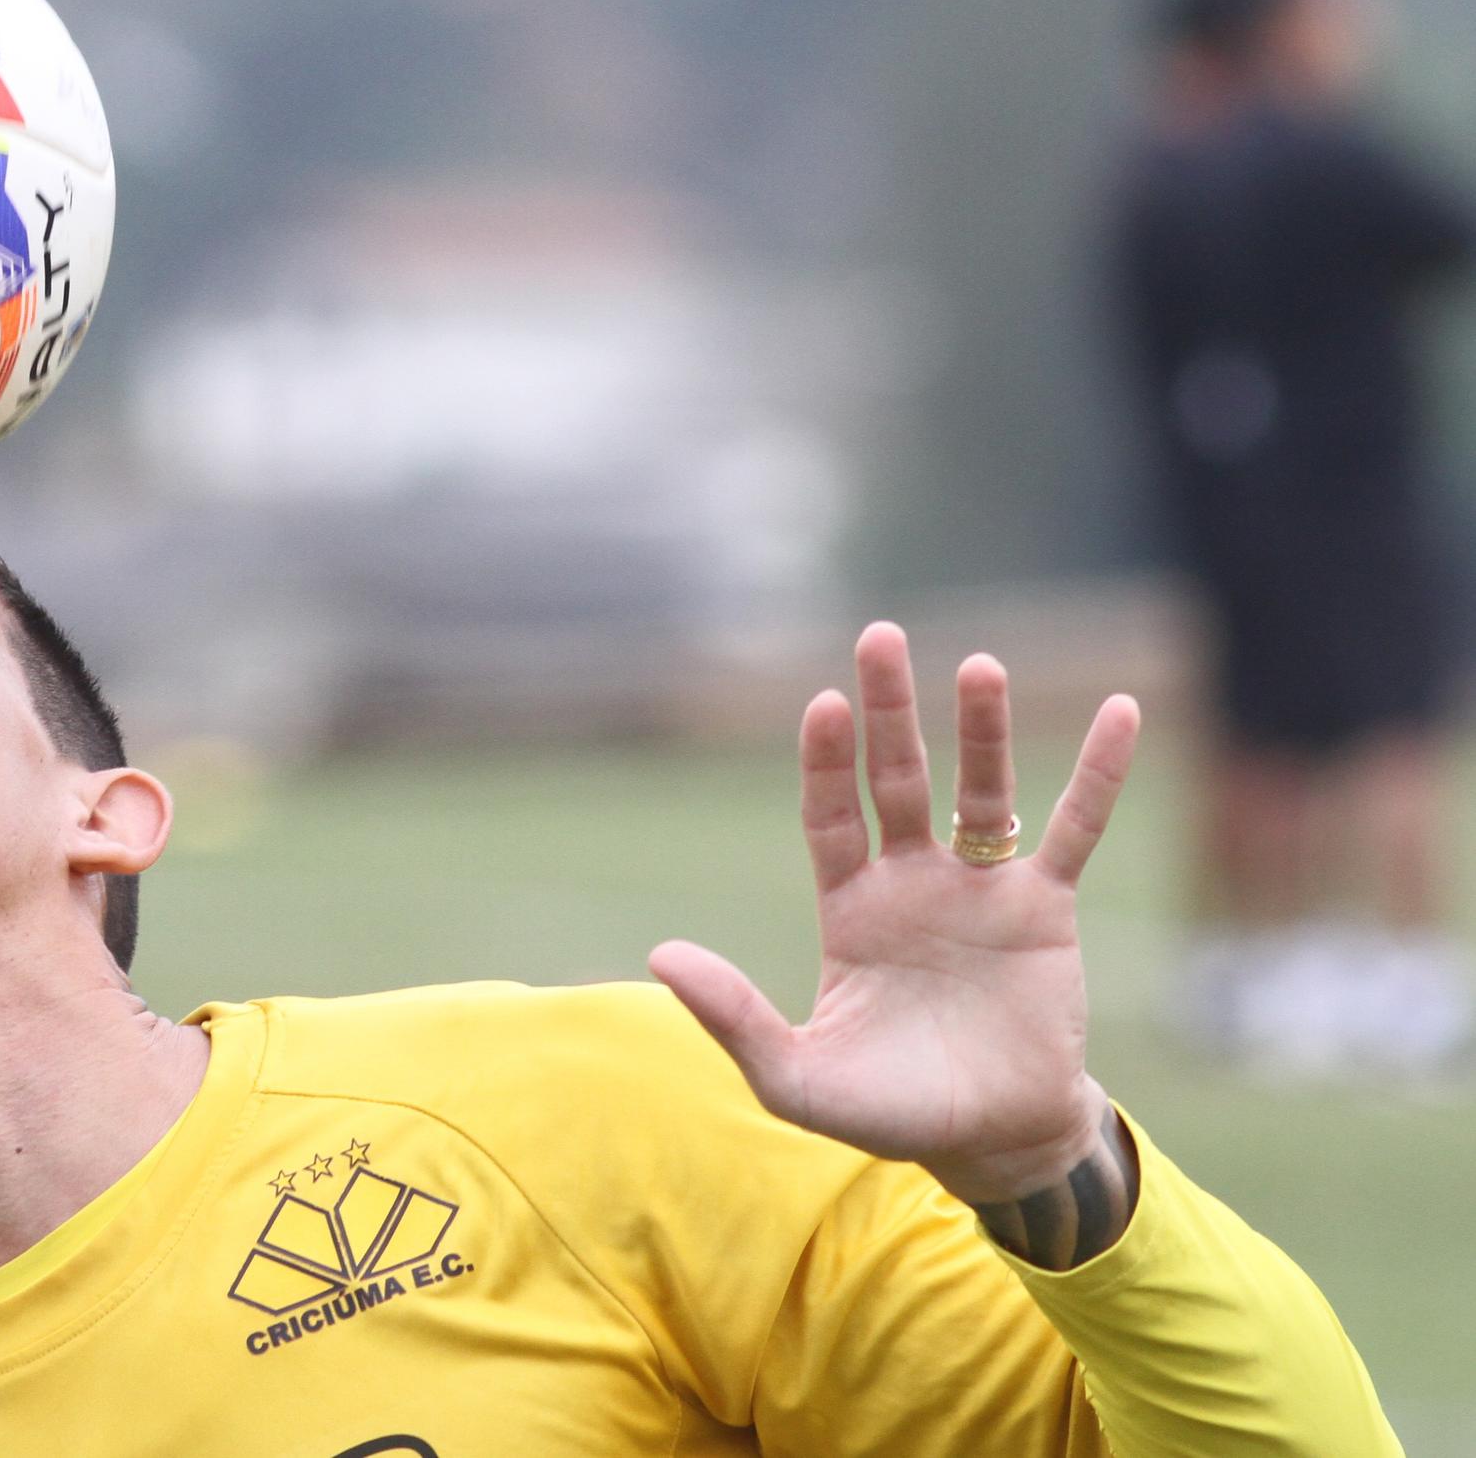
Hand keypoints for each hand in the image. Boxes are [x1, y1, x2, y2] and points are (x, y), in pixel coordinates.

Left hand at [649, 623, 1140, 1212]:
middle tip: (880, 636)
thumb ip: (734, 1018)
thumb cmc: (891, 1112)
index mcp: (850, 908)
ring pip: (980, 792)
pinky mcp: (1045, 910)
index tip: (823, 705)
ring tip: (981, 665)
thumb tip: (661, 955)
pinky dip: (1096, 773)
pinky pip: (1074, 829)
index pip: (831, 815)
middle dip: (888, 711)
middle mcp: (911, 882)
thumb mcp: (798, 1077)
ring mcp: (980, 891)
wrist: (992, 1144)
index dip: (828, 763)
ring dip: (981, 730)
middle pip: (897, 779)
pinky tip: (1119, 711)